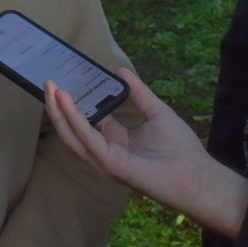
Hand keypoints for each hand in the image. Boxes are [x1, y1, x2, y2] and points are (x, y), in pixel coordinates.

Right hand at [44, 69, 247, 238]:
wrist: (199, 176)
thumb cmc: (181, 150)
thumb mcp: (157, 111)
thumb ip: (138, 92)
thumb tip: (120, 70)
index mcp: (115, 140)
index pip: (86, 120)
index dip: (74, 101)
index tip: (64, 80)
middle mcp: (106, 151)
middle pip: (72, 128)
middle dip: (57, 106)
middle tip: (48, 81)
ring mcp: (105, 159)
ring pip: (72, 135)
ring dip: (58, 111)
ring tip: (50, 87)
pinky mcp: (110, 163)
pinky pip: (87, 138)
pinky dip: (74, 119)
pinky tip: (66, 100)